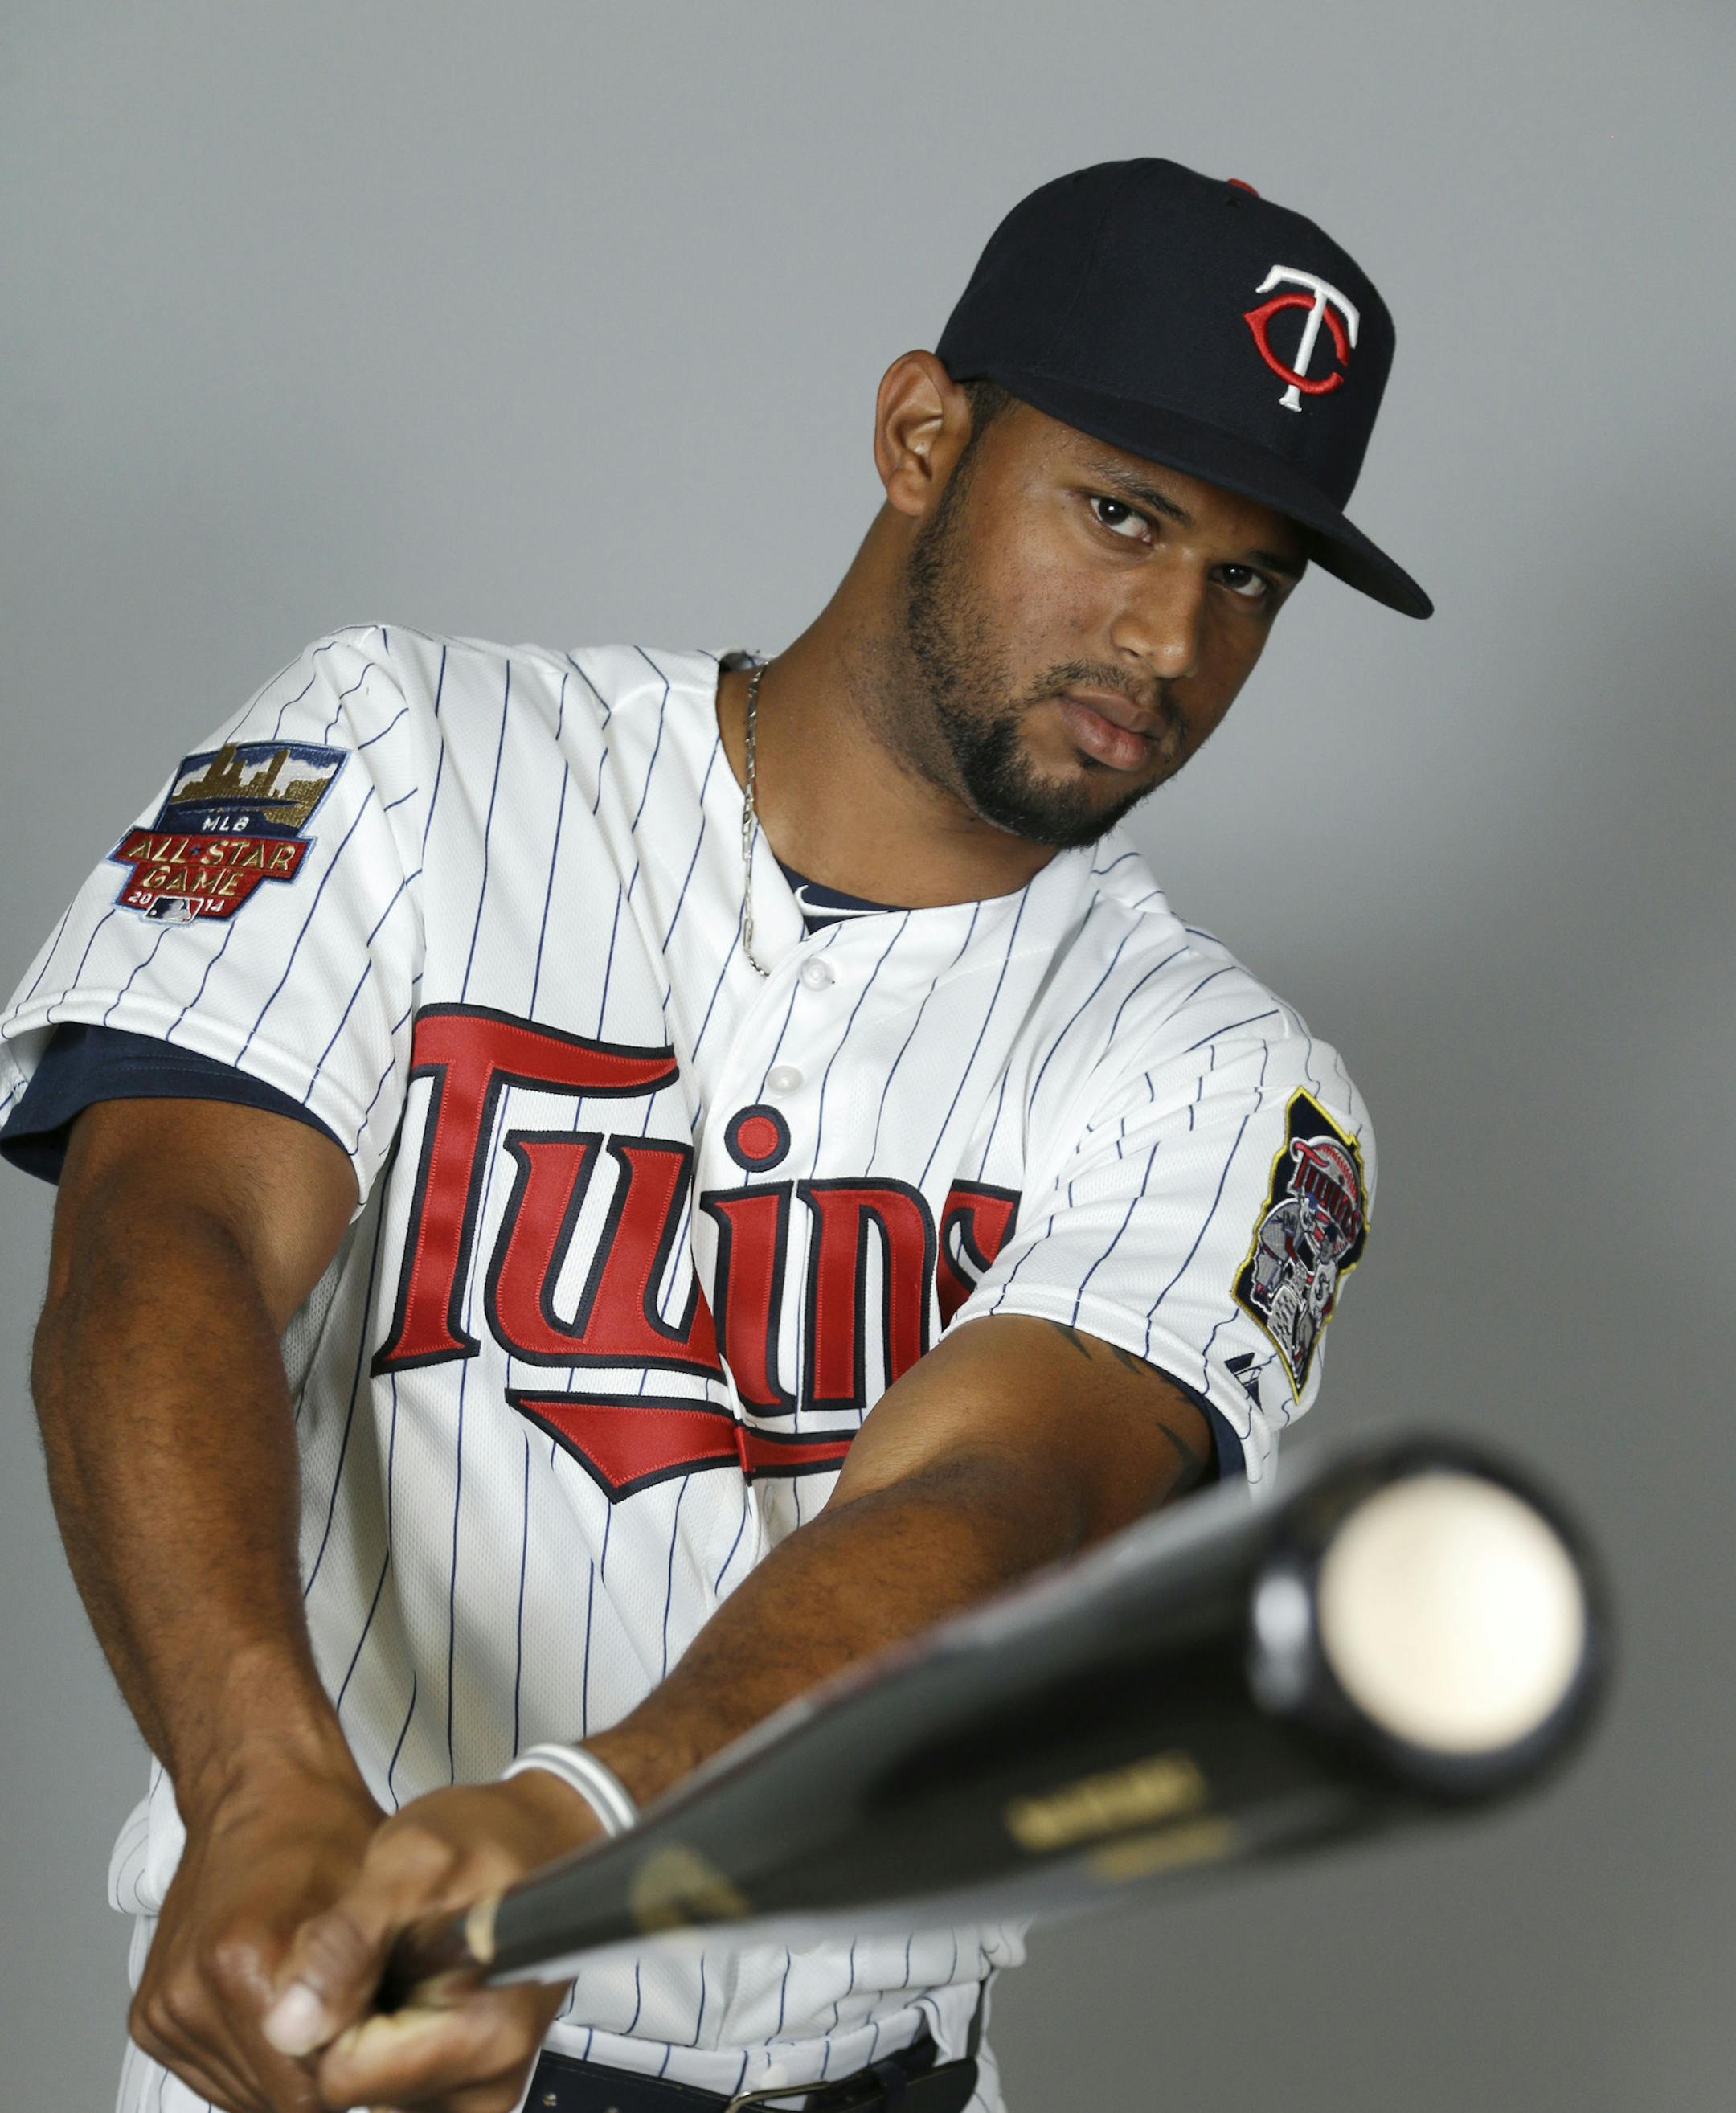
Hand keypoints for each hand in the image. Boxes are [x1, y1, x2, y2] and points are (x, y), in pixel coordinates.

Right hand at [129, 1754, 384, 2112]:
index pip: (311, 2091)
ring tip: (318, 2005)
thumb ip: (375, 1992)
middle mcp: (192, 1993)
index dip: (357, 2067)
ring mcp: (165, 2011)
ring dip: (287, 2070)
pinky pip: (217, 2079)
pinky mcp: (149, 2019)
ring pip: (245, 2098)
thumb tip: (388, 2070)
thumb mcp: (380, 1904)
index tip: (378, 2034)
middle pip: (275, 2100)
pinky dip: (255, 2061)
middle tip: (353, 2017)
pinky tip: (280, 2008)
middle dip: (322, 2072)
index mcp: (245, 1962)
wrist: (257, 1790)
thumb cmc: (324, 1834)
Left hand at [262, 1771, 601, 2112]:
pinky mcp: (476, 2087)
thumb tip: (288, 2030)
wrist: (542, 1836)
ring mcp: (485, 2090)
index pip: (342, 2075)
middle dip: (349, 2020)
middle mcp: (490, 2082)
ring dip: (367, 2030)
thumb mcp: (407, 1862)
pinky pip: (396, 2088)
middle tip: (385, 1947)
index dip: (332, 2009)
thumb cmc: (487, 1839)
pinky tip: (411, 1984)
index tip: (364, 1949)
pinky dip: (389, 2040)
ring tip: (402, 1959)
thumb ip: (346, 1943)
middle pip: (356, 2089)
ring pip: (371, 2089)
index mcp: (480, 2036)